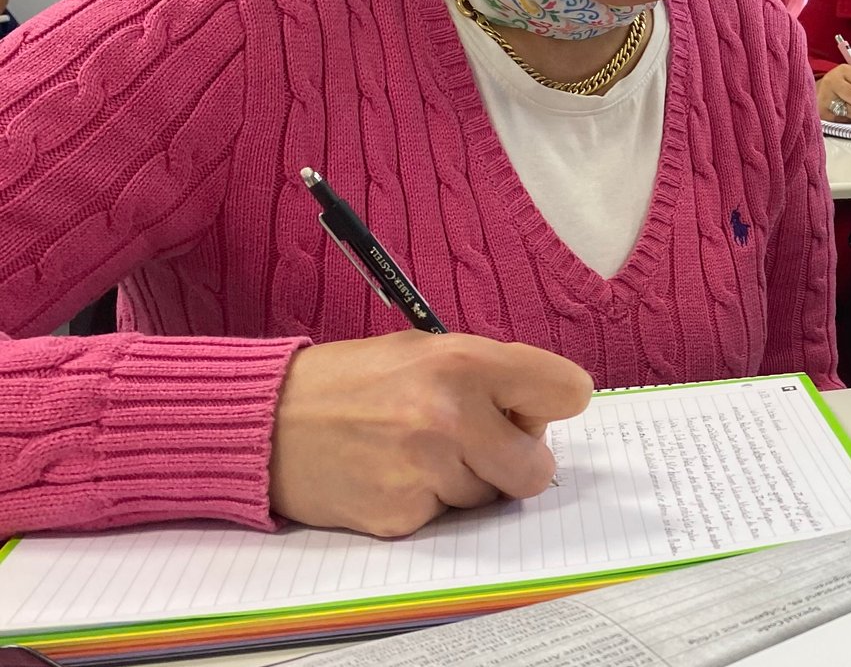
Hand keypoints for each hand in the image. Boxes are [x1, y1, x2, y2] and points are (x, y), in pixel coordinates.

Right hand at [270, 332, 593, 536]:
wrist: (263, 422)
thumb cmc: (350, 382)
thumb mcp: (424, 350)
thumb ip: (489, 374)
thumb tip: (540, 412)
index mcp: (467, 362)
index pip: (569, 392)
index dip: (548, 406)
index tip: (525, 410)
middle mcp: (452, 415)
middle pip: (539, 468)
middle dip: (514, 461)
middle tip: (473, 442)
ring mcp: (426, 470)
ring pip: (491, 498)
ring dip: (465, 482)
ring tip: (414, 452)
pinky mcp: (402, 515)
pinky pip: (446, 519)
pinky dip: (426, 503)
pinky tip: (390, 475)